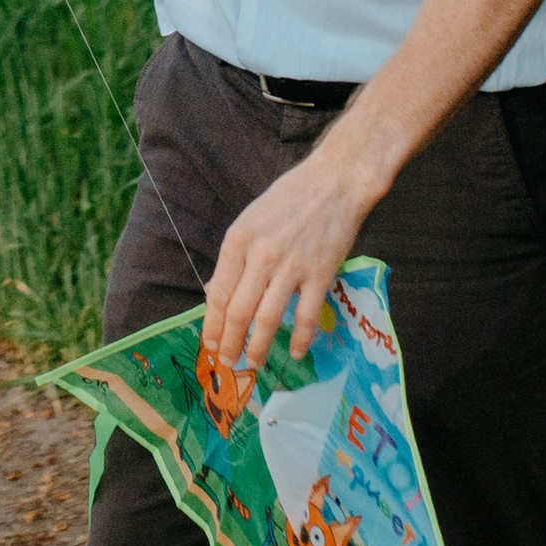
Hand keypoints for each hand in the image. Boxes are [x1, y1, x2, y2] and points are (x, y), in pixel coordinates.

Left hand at [198, 134, 384, 403]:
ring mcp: (291, 266)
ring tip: (254, 363)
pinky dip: (300, 339)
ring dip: (258, 347)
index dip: (212, 325)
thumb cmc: (289, 199)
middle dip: (229, 343)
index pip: (218, 294)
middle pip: (238, 312)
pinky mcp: (320, 274)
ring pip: (267, 319)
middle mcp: (260, 256)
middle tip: (228, 363)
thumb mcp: (250, 221)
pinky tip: (296, 352)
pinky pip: (306, 316)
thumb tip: (215, 293)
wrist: (335, 182)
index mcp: (238, 241)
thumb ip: (234, 259)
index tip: (210, 345)